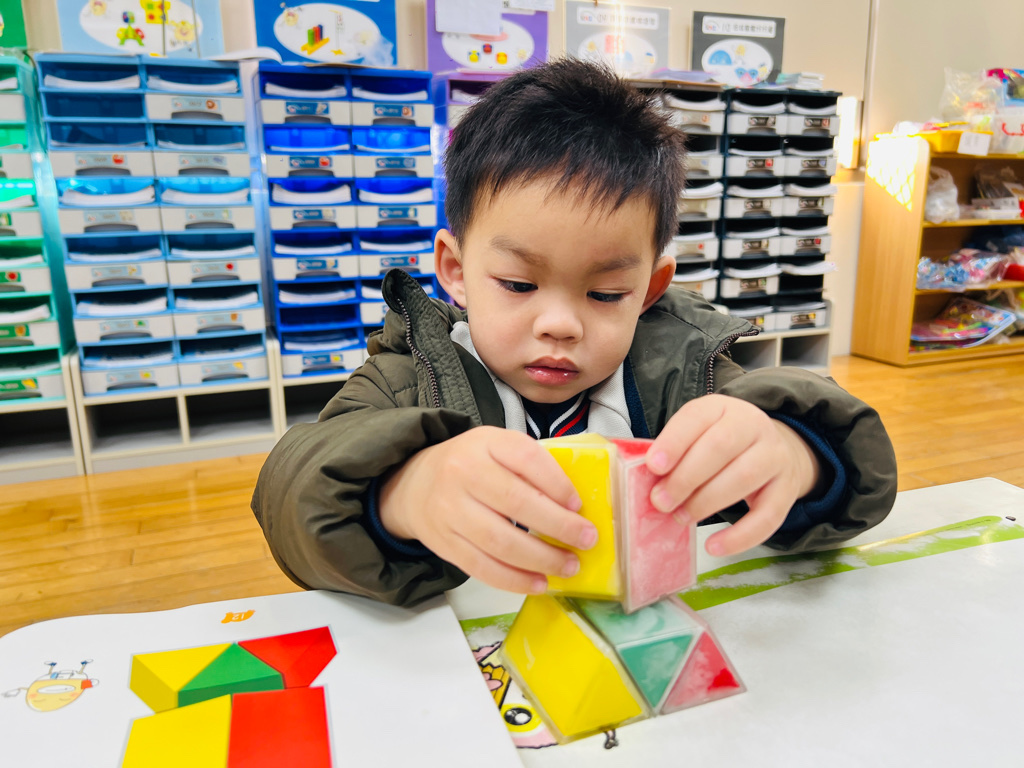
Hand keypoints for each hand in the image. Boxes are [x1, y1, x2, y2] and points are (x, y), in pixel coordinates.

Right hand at [378, 426, 597, 593]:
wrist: (414, 485)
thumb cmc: (471, 465)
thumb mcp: (497, 448)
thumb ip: (530, 465)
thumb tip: (574, 505)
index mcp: (485, 442)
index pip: (526, 458)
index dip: (557, 484)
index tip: (579, 505)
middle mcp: (463, 473)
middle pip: (516, 503)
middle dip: (558, 526)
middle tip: (587, 540)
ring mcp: (450, 510)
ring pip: (500, 542)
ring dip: (541, 559)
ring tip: (569, 566)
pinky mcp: (444, 544)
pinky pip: (482, 568)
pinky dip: (514, 580)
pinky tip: (539, 583)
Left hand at [645, 395, 819, 556]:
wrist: (774, 449)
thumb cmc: (720, 445)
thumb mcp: (696, 435)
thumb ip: (674, 452)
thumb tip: (641, 480)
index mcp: (722, 408)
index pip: (696, 418)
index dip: (674, 442)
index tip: (653, 466)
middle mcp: (753, 426)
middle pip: (720, 447)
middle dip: (685, 477)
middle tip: (660, 501)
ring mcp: (774, 456)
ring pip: (744, 477)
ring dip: (706, 502)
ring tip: (681, 517)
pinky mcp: (787, 489)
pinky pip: (768, 516)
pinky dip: (740, 536)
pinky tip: (714, 546)